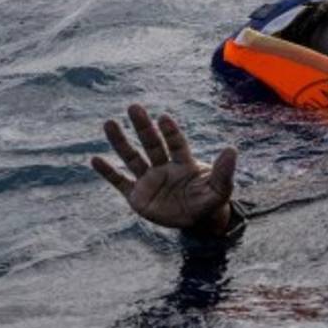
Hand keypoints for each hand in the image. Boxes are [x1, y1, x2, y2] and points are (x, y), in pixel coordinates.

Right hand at [90, 104, 237, 235]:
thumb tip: (232, 149)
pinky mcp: (137, 196)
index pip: (176, 144)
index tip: (164, 118)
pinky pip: (120, 182)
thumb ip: (224, 171)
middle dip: (143, 127)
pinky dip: (108, 172)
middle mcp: (164, 167)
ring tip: (109, 123)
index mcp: (184, 163)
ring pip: (132, 158)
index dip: (170, 132)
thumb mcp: (220, 189)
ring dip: (120, 142)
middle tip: (134, 107)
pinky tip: (94, 159)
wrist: (198, 221)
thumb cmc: (210, 200)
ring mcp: (149, 180)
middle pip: (152, 144)